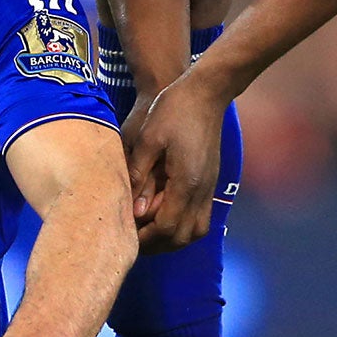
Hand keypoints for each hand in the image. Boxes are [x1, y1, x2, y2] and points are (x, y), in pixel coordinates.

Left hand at [130, 69, 225, 251]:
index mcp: (187, 181)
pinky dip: (183, 225)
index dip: (146, 237)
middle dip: (158, 244)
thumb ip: (140, 176)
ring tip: (147, 231)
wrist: (205, 92)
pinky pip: (200, 216)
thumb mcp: (148, 138)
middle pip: (183, 236)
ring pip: (196, 231)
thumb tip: (135, 210)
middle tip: (133, 239)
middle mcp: (203, 189)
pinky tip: (163, 215)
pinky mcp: (210, 181)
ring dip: (172, 237)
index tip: (125, 235)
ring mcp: (210, 186)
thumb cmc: (173, 110)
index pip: (167, 227)